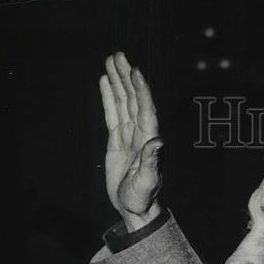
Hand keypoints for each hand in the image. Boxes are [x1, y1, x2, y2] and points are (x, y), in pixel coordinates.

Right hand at [99, 51, 162, 231]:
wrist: (135, 208)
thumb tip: (158, 142)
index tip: (134, 71)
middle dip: (126, 77)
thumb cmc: (143, 197)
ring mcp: (128, 135)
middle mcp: (140, 133)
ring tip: (110, 61)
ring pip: (122, 103)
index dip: (140, 90)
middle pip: (133, 99)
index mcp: (149, 139)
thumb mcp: (147, 181)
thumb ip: (151, 162)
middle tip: (118, 55)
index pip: (145, 108)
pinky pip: (112, 114)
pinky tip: (105, 82)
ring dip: (117, 81)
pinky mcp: (117, 140)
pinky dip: (109, 97)